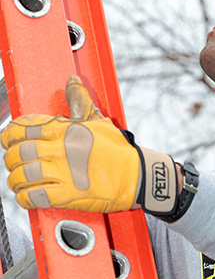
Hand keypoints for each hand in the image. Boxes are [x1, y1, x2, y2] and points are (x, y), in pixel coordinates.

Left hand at [0, 75, 179, 213]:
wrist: (137, 174)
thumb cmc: (118, 148)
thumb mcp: (98, 121)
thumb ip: (79, 101)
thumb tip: (72, 81)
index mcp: (65, 130)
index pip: (23, 128)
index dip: (10, 134)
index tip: (9, 140)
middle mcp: (60, 150)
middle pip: (19, 153)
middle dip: (11, 158)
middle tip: (14, 161)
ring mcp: (63, 173)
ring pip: (22, 175)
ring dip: (16, 179)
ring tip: (19, 180)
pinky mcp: (67, 195)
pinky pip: (33, 197)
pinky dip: (24, 197)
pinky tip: (27, 195)